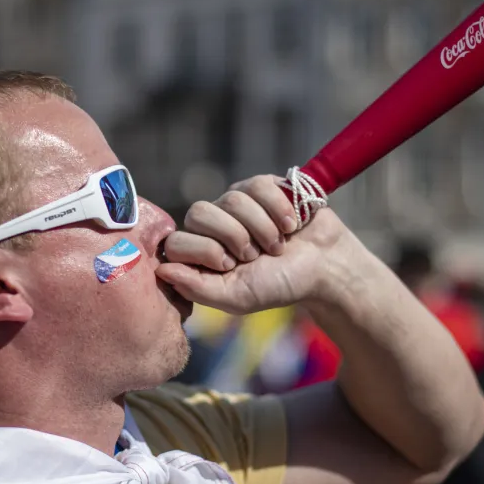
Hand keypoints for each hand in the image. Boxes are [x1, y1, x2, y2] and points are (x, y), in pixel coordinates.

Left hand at [156, 175, 346, 314]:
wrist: (323, 267)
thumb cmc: (278, 285)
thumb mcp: (236, 297)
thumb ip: (196, 288)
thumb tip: (160, 270)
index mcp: (201, 253)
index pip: (175, 241)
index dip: (204, 251)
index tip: (230, 265)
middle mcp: (212, 224)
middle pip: (198, 213)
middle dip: (234, 237)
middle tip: (254, 255)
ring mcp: (235, 202)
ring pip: (232, 199)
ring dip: (262, 228)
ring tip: (277, 244)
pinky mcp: (260, 186)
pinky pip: (257, 185)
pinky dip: (279, 209)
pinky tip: (291, 225)